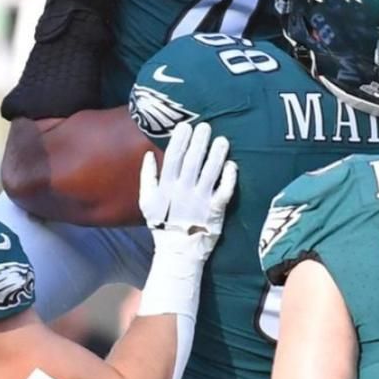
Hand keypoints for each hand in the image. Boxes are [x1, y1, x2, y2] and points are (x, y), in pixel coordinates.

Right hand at [138, 121, 236, 253]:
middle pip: (193, 160)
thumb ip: (147, 177)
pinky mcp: (216, 210)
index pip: (173, 157)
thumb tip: (148, 154)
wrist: (178, 252)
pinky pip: (224, 190)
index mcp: (167, 186)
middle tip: (206, 126)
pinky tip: (232, 165)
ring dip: (217, 154)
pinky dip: (229, 177)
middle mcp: (184, 190)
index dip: (180, 140)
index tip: (185, 126)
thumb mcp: (146, 202)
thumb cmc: (163, 225)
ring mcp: (201, 200)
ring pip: (210, 172)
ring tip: (222, 140)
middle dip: (200, 141)